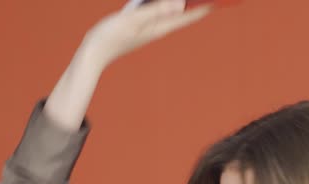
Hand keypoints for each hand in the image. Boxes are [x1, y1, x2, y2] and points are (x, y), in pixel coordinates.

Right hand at [82, 0, 213, 69]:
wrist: (92, 53)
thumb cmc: (110, 36)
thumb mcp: (133, 19)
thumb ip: (155, 10)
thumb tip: (179, 4)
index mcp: (158, 28)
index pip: (186, 17)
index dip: (202, 8)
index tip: (216, 2)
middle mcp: (156, 29)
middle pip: (180, 14)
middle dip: (192, 5)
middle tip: (207, 1)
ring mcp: (147, 28)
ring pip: (167, 12)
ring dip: (177, 4)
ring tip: (187, 1)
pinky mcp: (138, 25)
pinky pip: (155, 11)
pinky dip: (161, 4)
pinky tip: (161, 2)